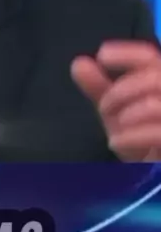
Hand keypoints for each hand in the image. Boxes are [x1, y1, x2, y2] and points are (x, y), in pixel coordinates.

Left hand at [71, 41, 160, 160]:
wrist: (152, 178)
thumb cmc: (138, 141)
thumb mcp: (115, 113)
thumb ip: (99, 88)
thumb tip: (78, 63)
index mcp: (160, 83)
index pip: (149, 56)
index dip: (126, 53)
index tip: (102, 55)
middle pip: (153, 77)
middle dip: (120, 91)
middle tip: (103, 108)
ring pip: (154, 104)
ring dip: (125, 115)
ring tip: (114, 132)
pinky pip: (157, 133)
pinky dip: (131, 137)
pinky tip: (116, 144)